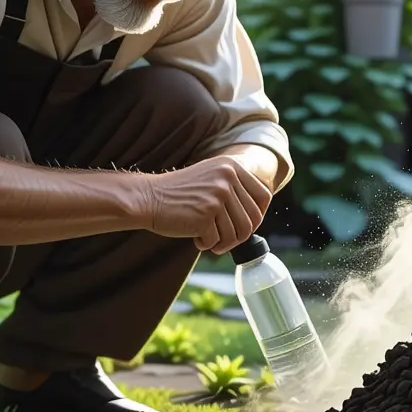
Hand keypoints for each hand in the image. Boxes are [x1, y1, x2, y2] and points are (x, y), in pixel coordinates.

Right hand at [138, 156, 271, 253]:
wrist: (148, 197)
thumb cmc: (179, 194)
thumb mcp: (211, 177)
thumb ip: (234, 188)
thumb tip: (257, 216)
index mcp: (231, 166)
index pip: (263, 196)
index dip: (259, 216)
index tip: (248, 225)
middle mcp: (227, 178)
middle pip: (252, 219)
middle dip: (239, 236)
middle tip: (224, 240)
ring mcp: (217, 196)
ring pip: (237, 234)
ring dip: (223, 243)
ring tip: (208, 238)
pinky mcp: (205, 215)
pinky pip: (217, 241)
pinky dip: (206, 244)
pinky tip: (195, 236)